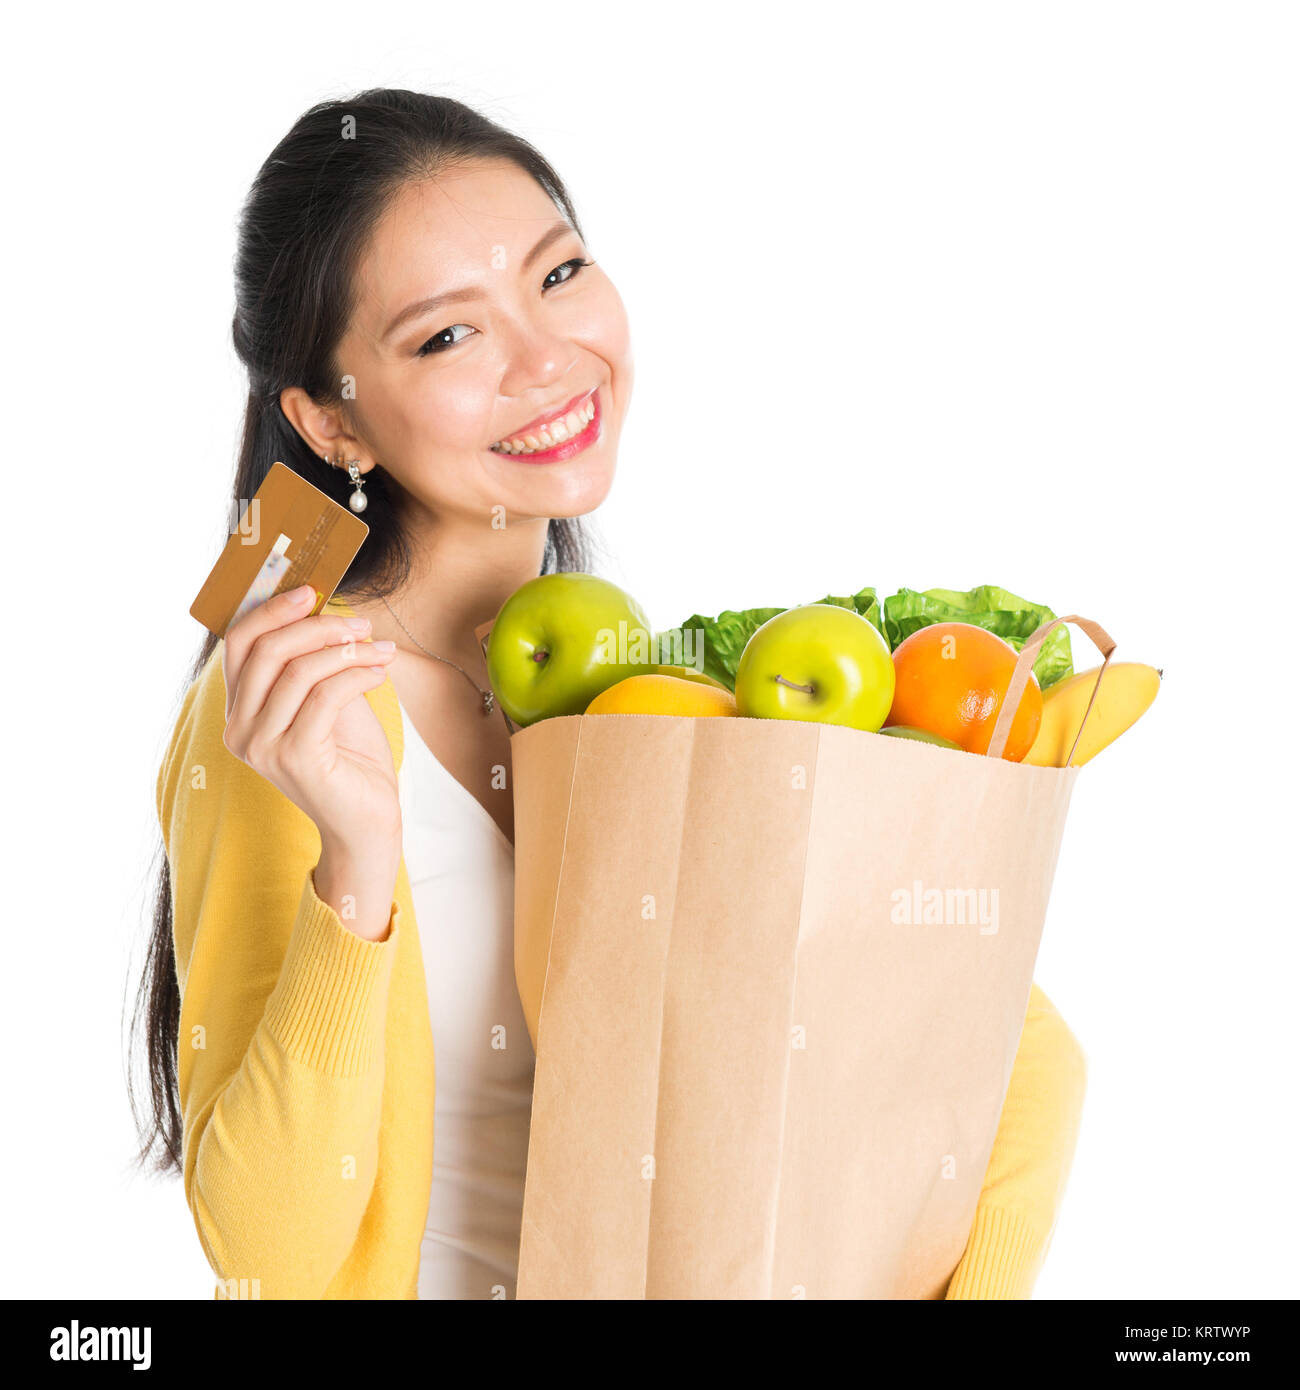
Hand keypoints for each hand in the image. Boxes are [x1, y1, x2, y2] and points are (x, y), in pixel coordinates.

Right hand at [221, 585, 401, 862]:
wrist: (366, 821)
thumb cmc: (350, 759)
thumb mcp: (328, 699)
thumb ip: (315, 661)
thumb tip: (323, 608)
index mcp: (240, 711)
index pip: (239, 644)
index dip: (271, 609)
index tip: (311, 590)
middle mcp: (240, 730)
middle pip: (266, 650)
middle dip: (317, 626)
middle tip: (361, 624)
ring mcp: (262, 746)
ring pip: (299, 670)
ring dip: (348, 651)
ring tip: (382, 650)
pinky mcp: (295, 758)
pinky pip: (325, 695)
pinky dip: (357, 675)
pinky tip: (380, 673)